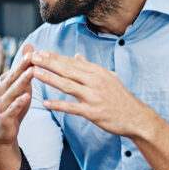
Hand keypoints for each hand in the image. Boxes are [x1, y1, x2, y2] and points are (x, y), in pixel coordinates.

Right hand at [0, 43, 34, 169]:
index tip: (33, 50)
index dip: (24, 61)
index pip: (15, 70)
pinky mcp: (4, 119)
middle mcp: (0, 92)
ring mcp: (0, 105)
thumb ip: (23, 68)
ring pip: (12, 92)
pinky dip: (18, 103)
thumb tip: (29, 45)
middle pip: (12, 77)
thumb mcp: (18, 86)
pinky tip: (26, 97)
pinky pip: (11, 110)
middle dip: (21, 66)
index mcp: (4, 84)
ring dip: (21, 82)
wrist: (0, 133)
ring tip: (31, 72)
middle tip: (31, 56)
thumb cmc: (12, 107)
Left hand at [29, 51, 147, 136]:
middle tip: (32, 57)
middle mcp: (95, 81)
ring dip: (49, 78)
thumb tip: (77, 55)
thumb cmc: (120, 97)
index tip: (40, 52)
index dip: (54, 57)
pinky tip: (45, 103)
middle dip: (48, 63)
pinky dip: (58, 105)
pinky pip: (72, 108)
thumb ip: (90, 67)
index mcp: (97, 72)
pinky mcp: (93, 112)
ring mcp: (94, 97)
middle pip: (67, 70)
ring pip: (67, 85)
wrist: (136, 118)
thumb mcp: (108, 77)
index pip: (72, 62)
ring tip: (34, 73)